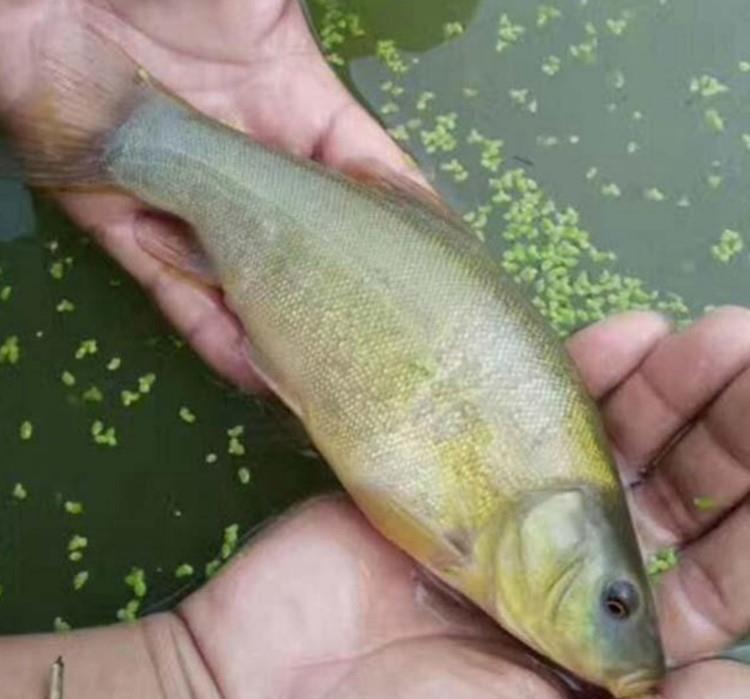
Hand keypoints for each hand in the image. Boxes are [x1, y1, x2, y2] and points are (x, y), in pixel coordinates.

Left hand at [0, 0, 414, 389]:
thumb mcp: (272, 14)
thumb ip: (331, 93)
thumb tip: (397, 170)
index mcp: (291, 105)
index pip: (361, 180)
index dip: (400, 227)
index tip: (439, 279)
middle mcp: (243, 160)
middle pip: (300, 245)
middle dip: (339, 296)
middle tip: (385, 349)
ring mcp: (183, 192)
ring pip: (241, 281)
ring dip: (280, 333)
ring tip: (324, 380)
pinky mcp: (116, 214)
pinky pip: (170, 288)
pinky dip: (211, 330)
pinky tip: (253, 370)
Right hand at [164, 307, 749, 698]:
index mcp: (615, 655)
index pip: (721, 581)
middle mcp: (578, 577)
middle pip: (679, 497)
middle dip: (728, 434)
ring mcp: (516, 517)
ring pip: (616, 446)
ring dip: (672, 392)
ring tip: (717, 337)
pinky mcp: (454, 477)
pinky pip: (529, 415)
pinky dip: (583, 375)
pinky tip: (631, 335)